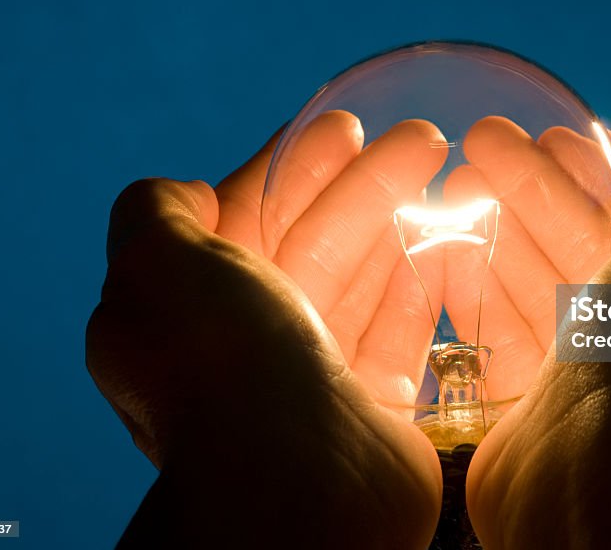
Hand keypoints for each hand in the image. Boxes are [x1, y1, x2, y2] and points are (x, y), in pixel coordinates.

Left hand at [86, 113, 446, 547]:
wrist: (297, 482)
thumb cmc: (225, 364)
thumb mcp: (156, 265)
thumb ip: (153, 213)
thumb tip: (188, 193)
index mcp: (189, 309)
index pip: (246, 217)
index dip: (292, 166)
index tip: (342, 128)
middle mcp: (248, 344)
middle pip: (314, 240)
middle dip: (364, 183)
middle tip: (421, 138)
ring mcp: (314, 376)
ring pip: (363, 278)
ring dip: (402, 221)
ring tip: (448, 170)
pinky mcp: (374, 403)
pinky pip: (404, 327)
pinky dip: (427, 281)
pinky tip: (457, 237)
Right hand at [463, 125, 610, 548]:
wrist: (602, 463)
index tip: (562, 140)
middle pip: (605, 246)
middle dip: (545, 190)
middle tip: (486, 145)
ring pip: (555, 283)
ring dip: (508, 227)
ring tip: (458, 181)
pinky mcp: (551, 408)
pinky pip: (516, 331)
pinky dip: (487, 284)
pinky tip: (449, 245)